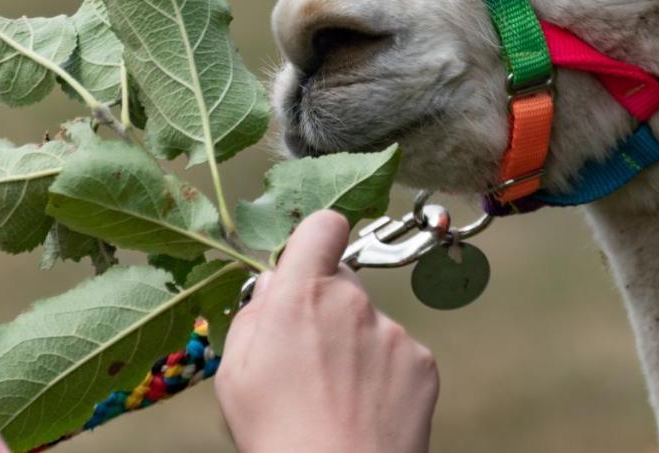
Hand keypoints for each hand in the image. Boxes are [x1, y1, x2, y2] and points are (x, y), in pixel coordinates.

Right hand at [215, 210, 438, 452]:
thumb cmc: (279, 437)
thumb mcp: (235, 376)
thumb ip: (254, 316)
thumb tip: (276, 285)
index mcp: (303, 296)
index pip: (323, 227)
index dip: (316, 241)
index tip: (308, 263)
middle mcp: (355, 302)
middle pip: (343, 282)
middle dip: (326, 307)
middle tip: (309, 359)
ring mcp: (394, 331)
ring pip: (371, 322)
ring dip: (356, 346)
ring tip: (337, 397)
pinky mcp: (422, 360)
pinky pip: (399, 353)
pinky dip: (385, 375)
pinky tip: (366, 409)